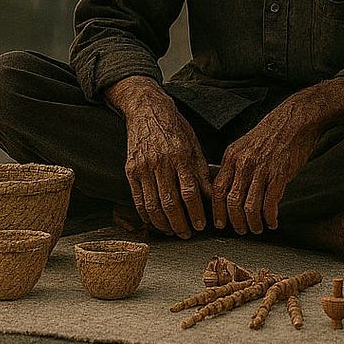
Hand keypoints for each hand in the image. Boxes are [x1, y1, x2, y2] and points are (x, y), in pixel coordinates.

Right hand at [106, 76, 211, 238]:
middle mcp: (160, 162)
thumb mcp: (194, 144)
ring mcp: (143, 167)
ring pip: (152, 205)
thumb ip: (201, 171)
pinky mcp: (130, 170)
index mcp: (180, 155)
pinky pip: (138, 199)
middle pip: (169, 203)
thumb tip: (213, 196)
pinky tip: (154, 222)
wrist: (146, 110)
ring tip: (172, 231)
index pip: (189, 192)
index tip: (201, 225)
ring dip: (163, 224)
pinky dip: (146, 215)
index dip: (195, 212)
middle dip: (179, 224)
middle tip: (187, 234)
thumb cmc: (175, 127)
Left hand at [212, 97, 322, 234]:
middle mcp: (243, 163)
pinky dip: (270, 218)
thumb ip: (236, 165)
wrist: (296, 119)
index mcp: (232, 156)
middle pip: (231, 202)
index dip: (218, 211)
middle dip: (235, 222)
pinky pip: (270, 203)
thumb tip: (231, 189)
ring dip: (253, 223)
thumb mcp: (246, 144)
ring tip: (258, 228)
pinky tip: (273, 222)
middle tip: (241, 230)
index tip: (221, 223)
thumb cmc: (273, 132)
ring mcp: (261, 169)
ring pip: (249, 206)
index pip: (217, 190)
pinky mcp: (279, 174)